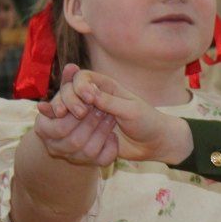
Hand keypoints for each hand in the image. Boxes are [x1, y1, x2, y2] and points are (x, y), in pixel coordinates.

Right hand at [40, 65, 188, 163]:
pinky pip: (71, 130)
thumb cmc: (148, 122)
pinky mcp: (88, 132)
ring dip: (69, 118)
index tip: (88, 100)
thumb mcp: (131, 110)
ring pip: (66, 112)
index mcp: (105, 86)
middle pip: (67, 92)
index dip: (78, 86)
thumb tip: (87, 94)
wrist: (155, 143)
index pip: (79, 78)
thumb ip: (110, 102)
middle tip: (80, 114)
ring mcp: (89, 115)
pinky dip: (70, 132)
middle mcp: (94, 98)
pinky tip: (75, 137)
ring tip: (82, 124)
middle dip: (69, 102)